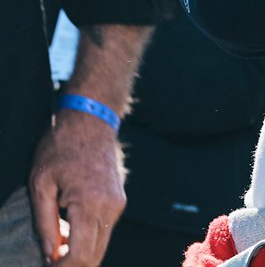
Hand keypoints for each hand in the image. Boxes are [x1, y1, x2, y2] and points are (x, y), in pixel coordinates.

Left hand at [29, 110, 124, 265]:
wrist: (92, 118)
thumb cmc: (62, 146)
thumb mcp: (41, 185)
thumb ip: (45, 225)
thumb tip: (50, 257)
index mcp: (91, 203)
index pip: (81, 256)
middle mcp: (111, 207)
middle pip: (94, 257)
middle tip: (49, 263)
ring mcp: (118, 203)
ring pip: (100, 246)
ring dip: (78, 254)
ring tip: (54, 248)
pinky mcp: (118, 200)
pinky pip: (102, 231)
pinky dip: (86, 240)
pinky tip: (67, 232)